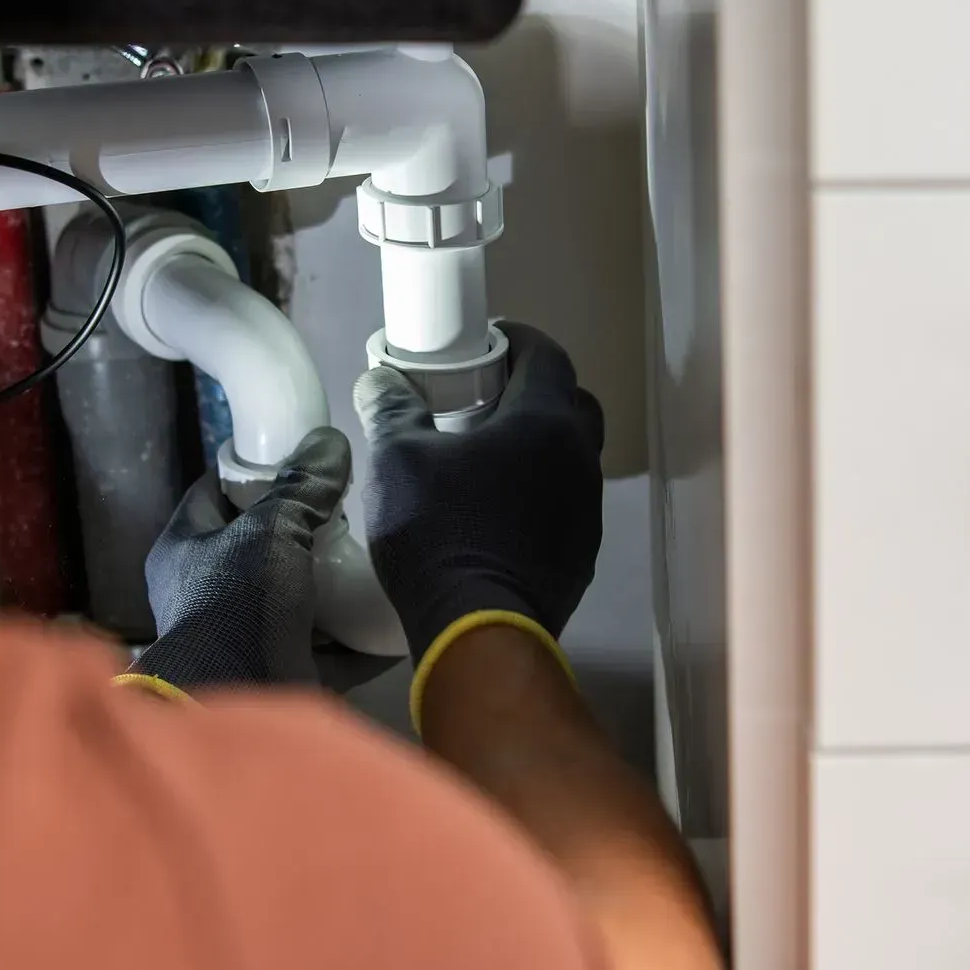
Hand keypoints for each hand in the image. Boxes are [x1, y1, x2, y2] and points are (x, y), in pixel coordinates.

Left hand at [129, 426, 350, 690]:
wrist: (239, 694)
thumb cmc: (238, 601)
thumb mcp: (271, 530)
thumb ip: (302, 487)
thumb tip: (330, 441)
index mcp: (183, 549)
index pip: (211, 492)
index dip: (248, 470)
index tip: (293, 456)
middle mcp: (204, 593)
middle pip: (257, 549)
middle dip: (301, 533)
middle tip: (346, 511)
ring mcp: (242, 638)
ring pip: (292, 602)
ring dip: (330, 588)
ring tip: (372, 559)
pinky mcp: (279, 673)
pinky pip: (325, 651)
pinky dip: (355, 639)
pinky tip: (390, 618)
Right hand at [352, 322, 604, 665]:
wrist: (476, 630)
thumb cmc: (438, 531)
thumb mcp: (397, 460)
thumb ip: (392, 409)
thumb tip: (381, 379)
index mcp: (545, 420)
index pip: (547, 354)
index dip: (514, 339)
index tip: (481, 344)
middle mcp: (580, 458)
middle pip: (569, 402)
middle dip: (532, 390)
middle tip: (483, 399)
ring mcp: (588, 511)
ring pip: (570, 458)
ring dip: (538, 447)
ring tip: (486, 459)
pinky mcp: (582, 556)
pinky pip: (565, 505)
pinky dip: (539, 495)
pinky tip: (498, 514)